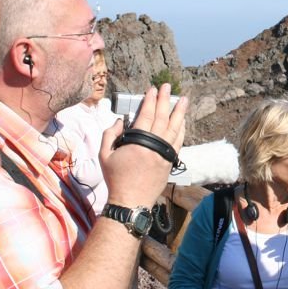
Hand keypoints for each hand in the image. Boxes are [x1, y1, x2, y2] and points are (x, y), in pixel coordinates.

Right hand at [100, 84, 186, 205]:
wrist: (130, 201)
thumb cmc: (115, 178)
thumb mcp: (104, 155)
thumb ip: (110, 134)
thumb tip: (121, 121)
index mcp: (138, 143)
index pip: (147, 115)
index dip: (150, 101)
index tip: (152, 89)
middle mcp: (155, 146)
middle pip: (163, 118)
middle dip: (165, 100)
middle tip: (167, 87)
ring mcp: (165, 154)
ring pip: (175, 128)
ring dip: (179, 113)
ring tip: (183, 100)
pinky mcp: (171, 162)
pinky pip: (179, 141)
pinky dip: (181, 129)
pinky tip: (182, 121)